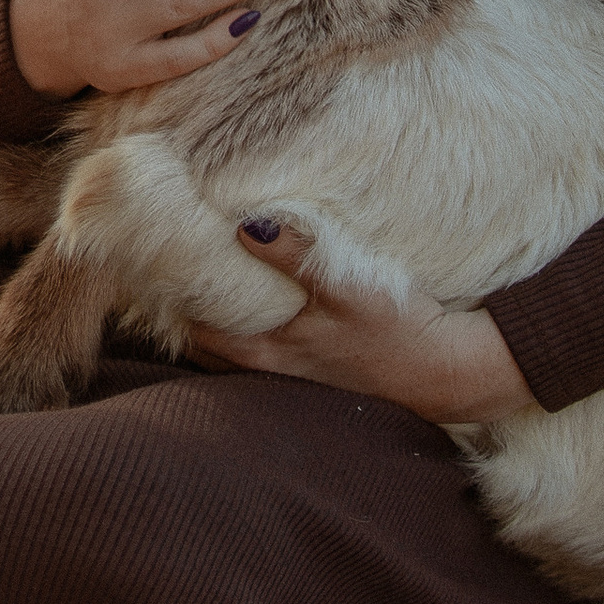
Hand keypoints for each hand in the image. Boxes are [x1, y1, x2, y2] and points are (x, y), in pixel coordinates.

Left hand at [188, 214, 538, 424]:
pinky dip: (247, 336)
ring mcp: (296, 376)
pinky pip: (265, 356)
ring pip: (235, 356)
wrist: (450, 371)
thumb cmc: (398, 330)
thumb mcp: (348, 286)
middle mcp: (275, 371)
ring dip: (215, 329)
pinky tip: (254, 312)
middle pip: (208, 348)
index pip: (198, 332)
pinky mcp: (320, 373)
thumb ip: (296, 256)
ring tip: (197, 292)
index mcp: (270, 353)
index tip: (153, 268)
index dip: (173, 302)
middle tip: (164, 279)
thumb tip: (245, 227)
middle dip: (185, 318)